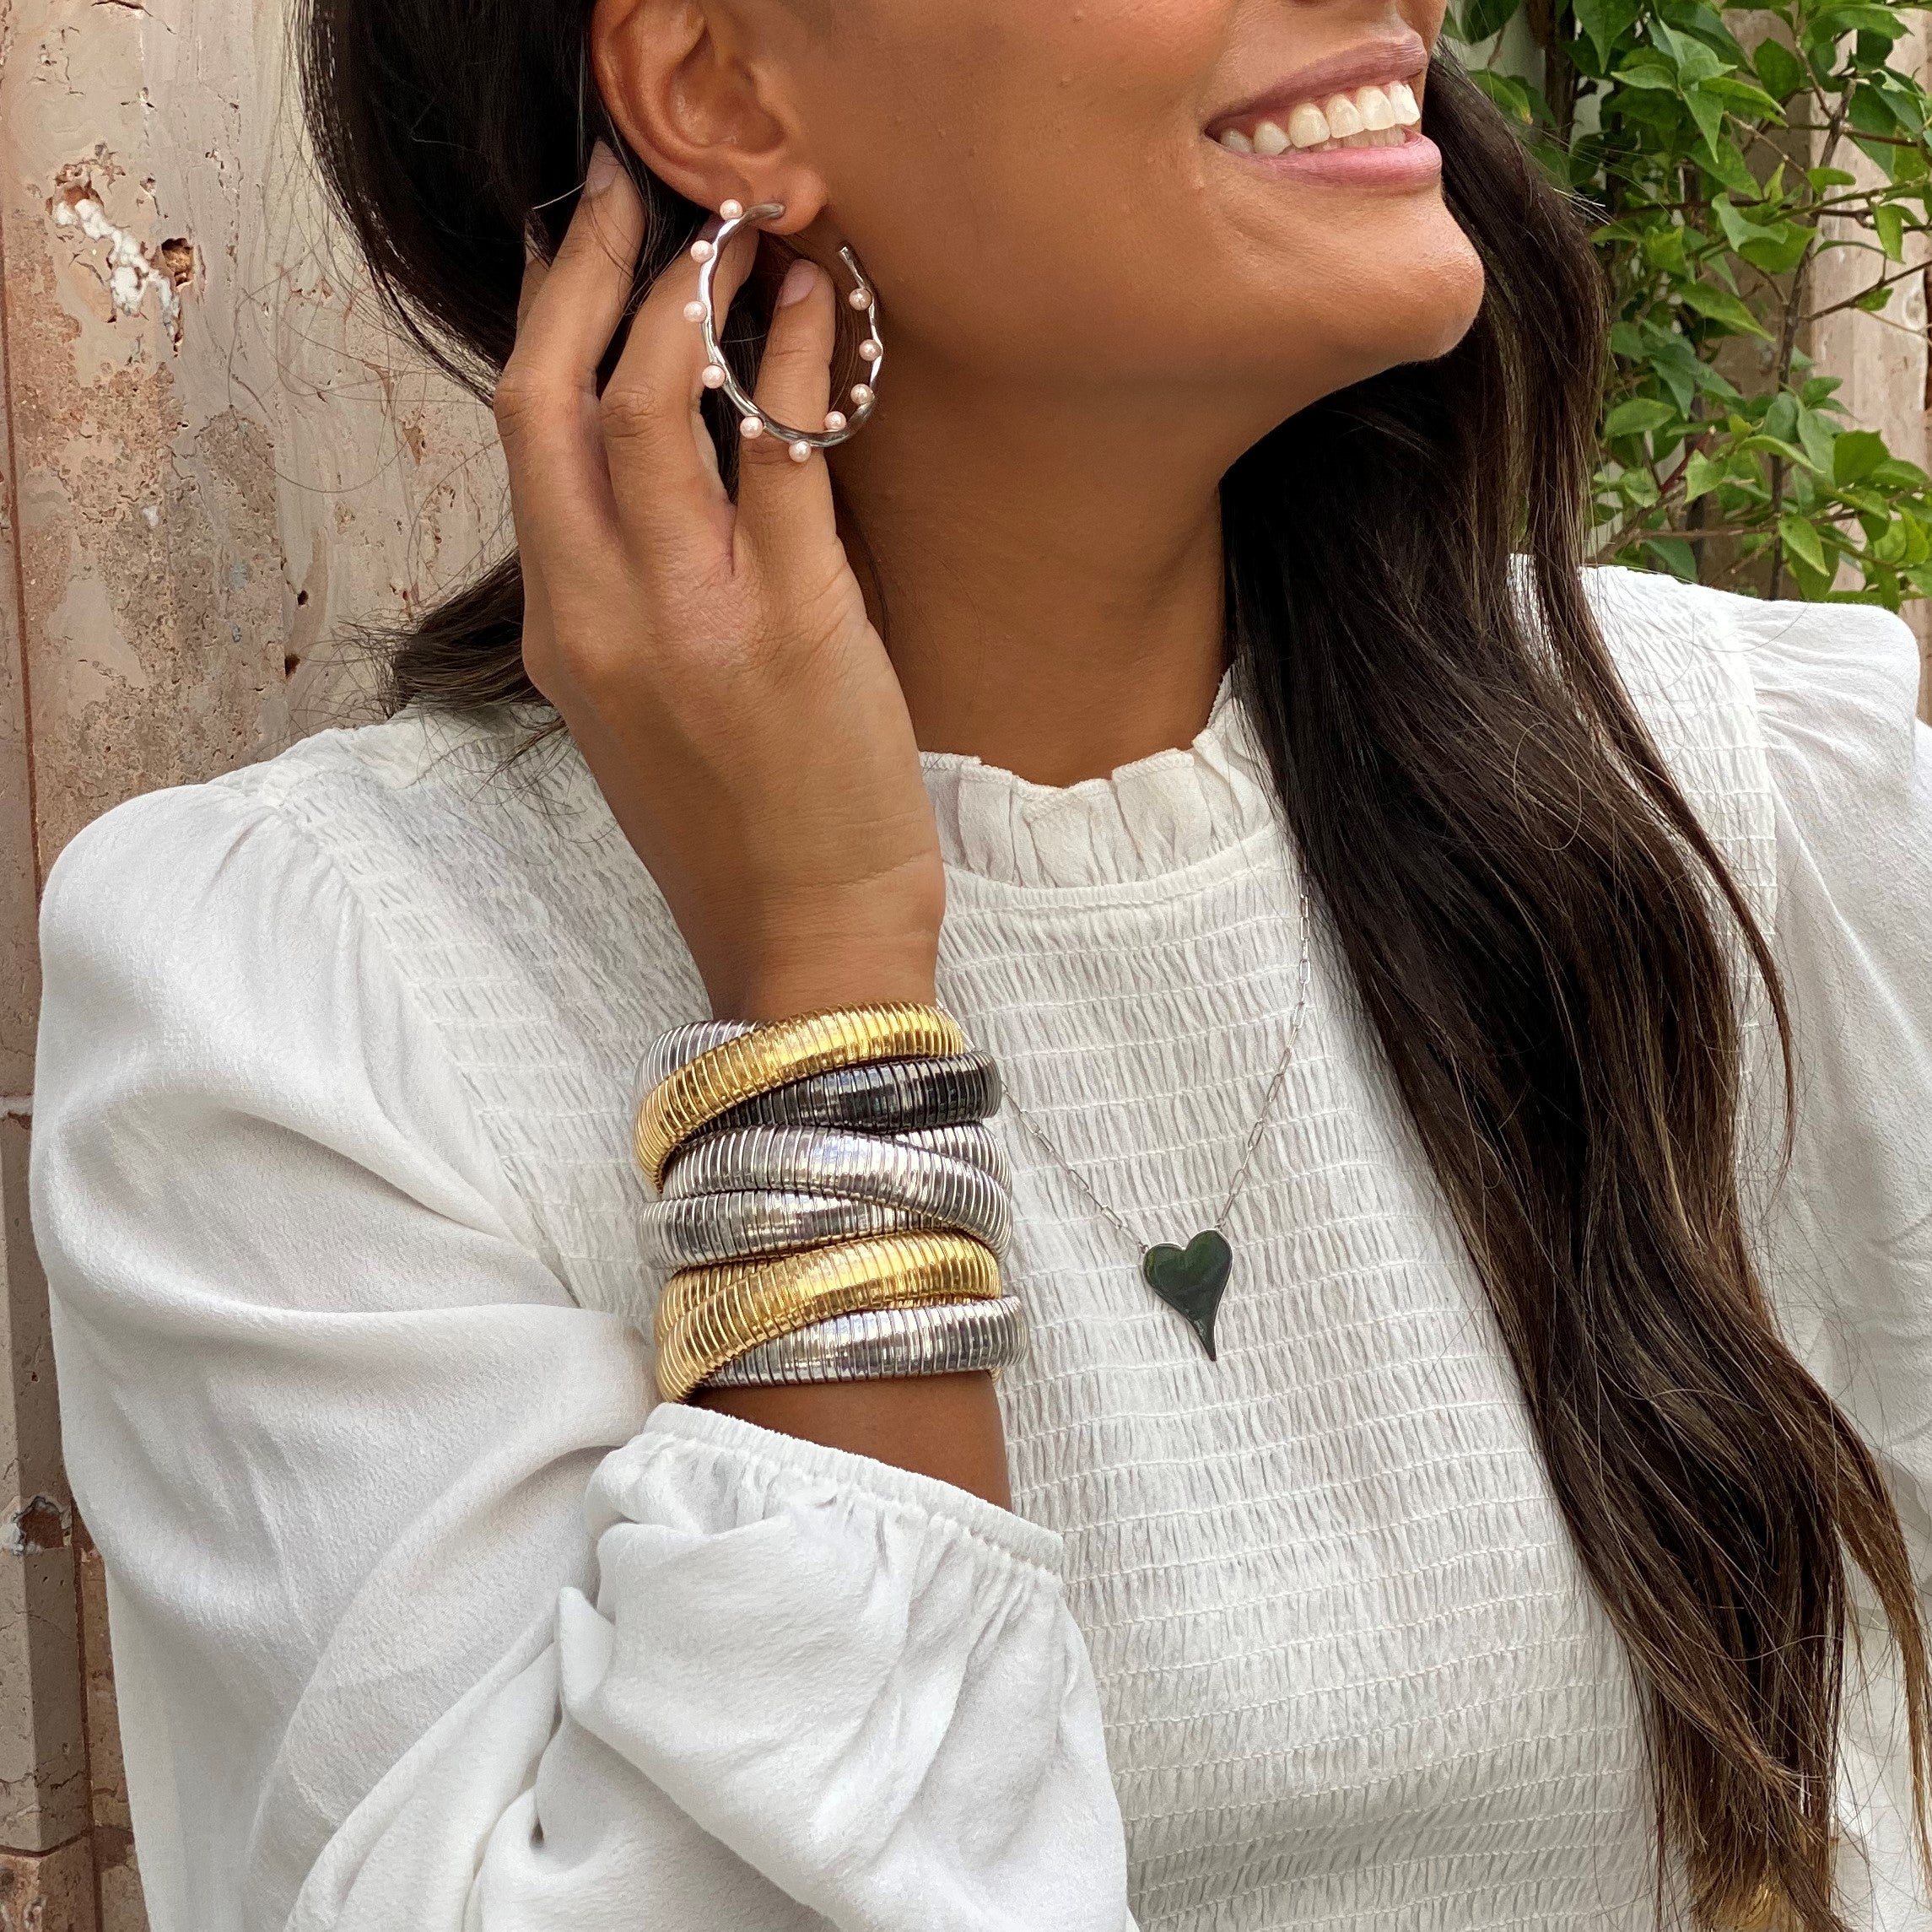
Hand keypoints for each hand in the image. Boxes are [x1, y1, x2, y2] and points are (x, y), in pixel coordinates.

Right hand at [493, 146, 943, 1020]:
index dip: (550, 320)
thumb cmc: (742, 834)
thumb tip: (663, 481)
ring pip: (650, 401)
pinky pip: (778, 452)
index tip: (586, 249)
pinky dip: (795, 361)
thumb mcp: (642, 717)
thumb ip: (628, 600)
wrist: (806, 940)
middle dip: (588, 270)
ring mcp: (688, 614)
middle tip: (640, 194)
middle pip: (551, 394)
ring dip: (692, 294)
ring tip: (745, 231)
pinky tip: (822, 309)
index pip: (525, 440)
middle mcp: (599, 611)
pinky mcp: (791, 619)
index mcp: (561, 632)